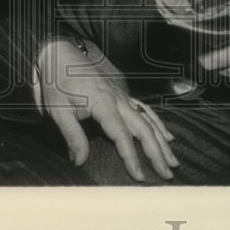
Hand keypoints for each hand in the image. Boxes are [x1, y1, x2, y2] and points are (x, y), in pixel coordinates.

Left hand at [38, 37, 178, 181]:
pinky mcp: (122, 92)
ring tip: (173, 160)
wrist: (60, 52)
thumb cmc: (56, 81)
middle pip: (143, 128)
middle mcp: (118, 98)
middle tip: (168, 174)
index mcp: (103, 103)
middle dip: (157, 153)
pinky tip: (167, 135)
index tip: (140, 177)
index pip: (122, 135)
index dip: (132, 157)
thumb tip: (80, 162)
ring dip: (162, 140)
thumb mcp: (58, 110)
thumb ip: (72, 136)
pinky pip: (145, 109)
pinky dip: (157, 123)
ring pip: (148, 119)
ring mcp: (123, 94)